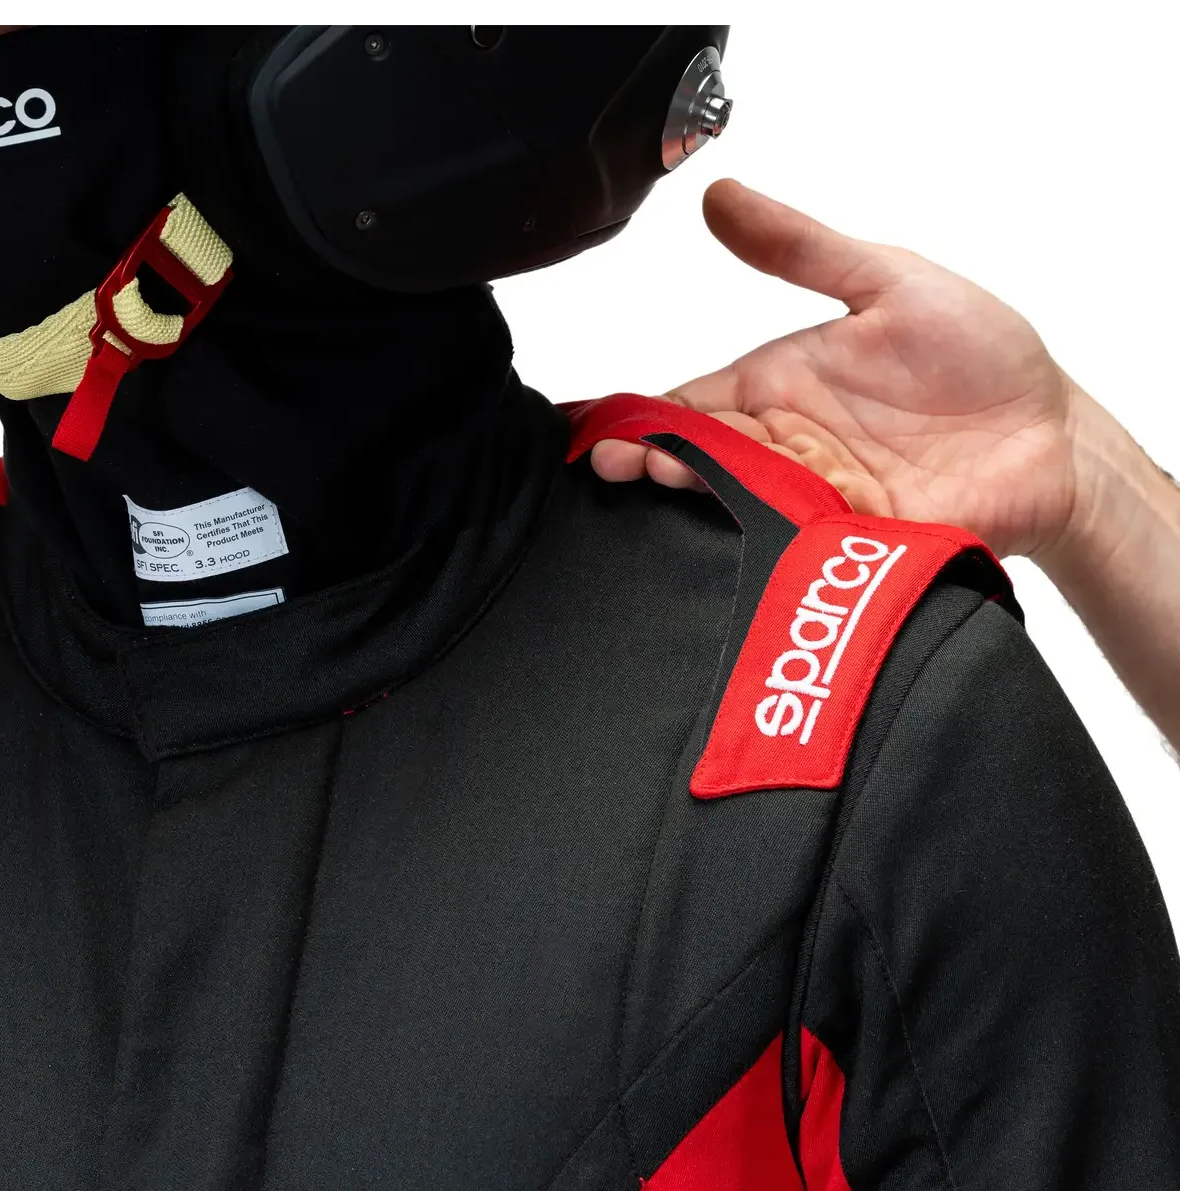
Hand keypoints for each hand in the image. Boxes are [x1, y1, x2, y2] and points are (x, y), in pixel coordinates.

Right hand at [592, 179, 1078, 558]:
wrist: (1050, 436)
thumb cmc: (979, 356)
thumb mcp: (886, 280)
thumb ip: (801, 249)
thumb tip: (721, 197)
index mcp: (779, 388)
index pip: (689, 404)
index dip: (637, 414)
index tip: (591, 424)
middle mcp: (786, 448)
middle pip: (700, 459)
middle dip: (649, 460)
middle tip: (612, 462)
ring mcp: (816, 498)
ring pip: (739, 502)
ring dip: (697, 494)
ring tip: (659, 479)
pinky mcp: (854, 539)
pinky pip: (799, 541)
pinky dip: (762, 537)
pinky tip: (728, 528)